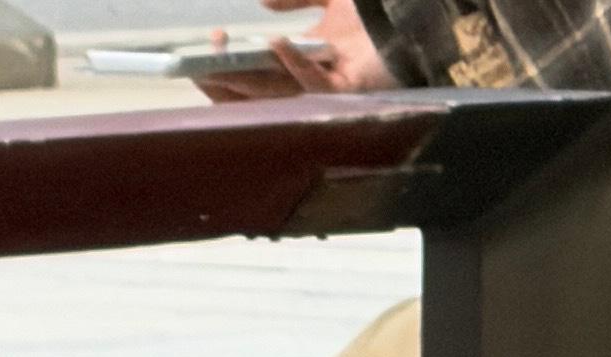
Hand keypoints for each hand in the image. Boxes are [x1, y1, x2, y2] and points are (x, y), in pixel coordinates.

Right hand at [202, 0, 389, 93]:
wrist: (412, 17)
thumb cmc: (376, 10)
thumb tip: (260, 5)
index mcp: (303, 59)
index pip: (257, 73)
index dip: (230, 65)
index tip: (208, 44)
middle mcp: (312, 79)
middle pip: (260, 91)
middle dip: (227, 78)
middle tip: (198, 65)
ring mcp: (329, 88)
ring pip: (279, 95)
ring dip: (249, 78)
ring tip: (221, 62)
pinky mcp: (349, 89)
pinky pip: (315, 83)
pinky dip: (294, 65)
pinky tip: (275, 44)